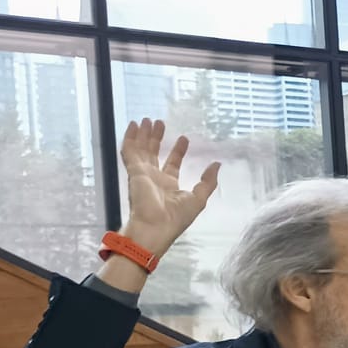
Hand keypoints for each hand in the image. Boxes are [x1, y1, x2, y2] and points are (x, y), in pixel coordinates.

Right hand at [120, 118, 219, 254]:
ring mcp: (142, 174)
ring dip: (144, 134)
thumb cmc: (176, 218)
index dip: (178, 150)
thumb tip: (217, 164)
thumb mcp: (198, 199)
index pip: (173, 164)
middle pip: (154, 153)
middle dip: (157, 138)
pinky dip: (131, 138)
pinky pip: (129, 151)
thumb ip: (208, 182)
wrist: (155, 228)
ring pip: (141, 149)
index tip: (184, 138)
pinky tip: (134, 125)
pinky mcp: (133, 171)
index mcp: (169, 185)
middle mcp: (154, 178)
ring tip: (148, 119)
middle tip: (159, 122)